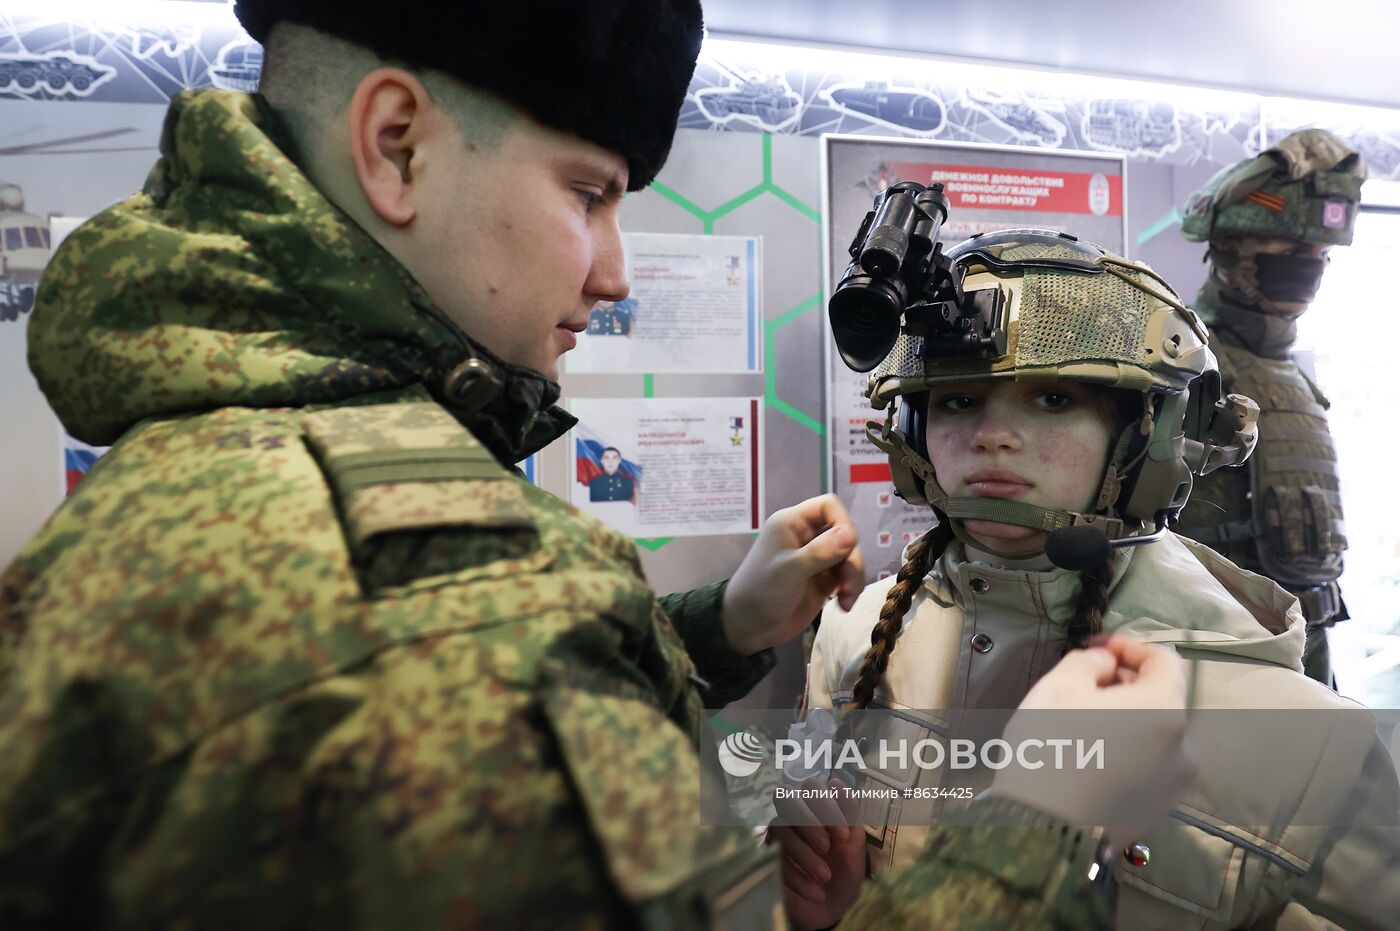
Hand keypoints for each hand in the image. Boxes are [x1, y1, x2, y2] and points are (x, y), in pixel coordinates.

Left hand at [723, 495, 864, 654]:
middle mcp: (806, 537)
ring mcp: (816, 560)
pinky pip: (846, 576)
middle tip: (848, 585)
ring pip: (848, 556)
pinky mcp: (822, 581)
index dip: (843, 522)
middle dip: (852, 558)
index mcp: (792, 524)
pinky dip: (850, 589)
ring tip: (846, 600)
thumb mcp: (789, 571)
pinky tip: (844, 605)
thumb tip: (851, 534)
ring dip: (854, 577)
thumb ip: (820, 552)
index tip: (848, 545)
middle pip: (845, 533)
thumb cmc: (761, 592)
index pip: (828, 506)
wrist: (747, 628)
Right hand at [769, 778, 865, 929]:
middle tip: (826, 847)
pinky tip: (817, 892)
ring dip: (804, 853)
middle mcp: (793, 817)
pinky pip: (772, 859)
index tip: (844, 835)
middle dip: (808, 821)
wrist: (834, 909)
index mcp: (816, 808)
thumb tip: (835, 783)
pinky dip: (797, 877)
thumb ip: (849, 813)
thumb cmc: (844, 872)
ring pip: (779, 827)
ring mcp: (778, 837)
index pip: (811, 786)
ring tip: (825, 876)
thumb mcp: (855, 844)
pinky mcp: (766, 860)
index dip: (826, 805)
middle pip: (785, 797)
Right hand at [990, 635, 1194, 847]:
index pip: (1163, 660)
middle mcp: (1182, 746)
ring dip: (1125, 722)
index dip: (1128, 647)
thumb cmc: (1049, 749)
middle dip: (1124, 687)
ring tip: (1083, 726)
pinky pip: (1145, 768)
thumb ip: (1088, 662)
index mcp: (1163, 710)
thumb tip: (1107, 666)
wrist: (1041, 827)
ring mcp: (1172, 784)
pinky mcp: (1157, 810)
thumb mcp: (1057, 687)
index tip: (1097, 649)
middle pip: (1159, 700)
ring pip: (1152, 736)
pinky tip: (1089, 758)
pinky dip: (1125, 754)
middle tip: (1083, 687)